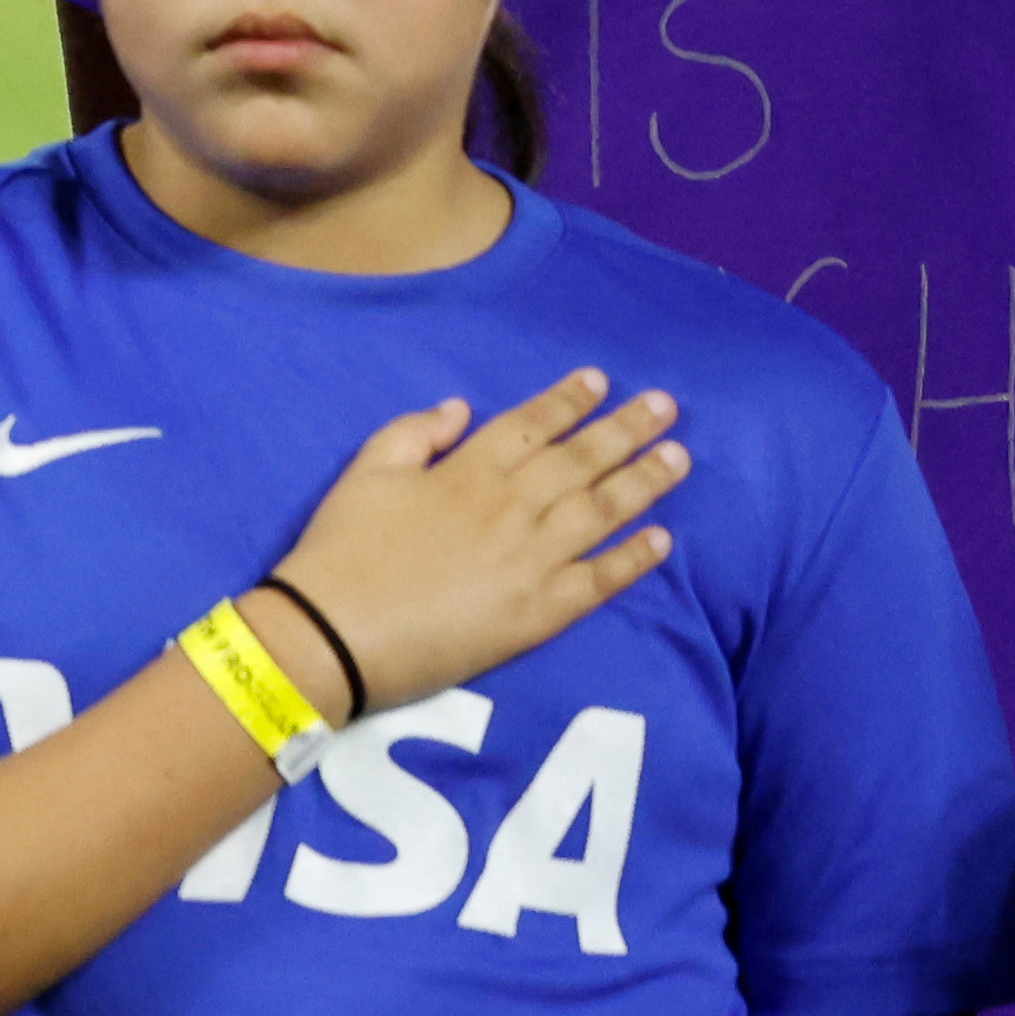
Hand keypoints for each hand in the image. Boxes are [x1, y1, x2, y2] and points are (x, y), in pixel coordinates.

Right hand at [262, 369, 688, 718]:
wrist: (335, 635)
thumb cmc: (341, 552)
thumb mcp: (363, 474)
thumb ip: (413, 433)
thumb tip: (461, 409)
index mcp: (467, 472)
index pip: (530, 425)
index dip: (567, 400)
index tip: (601, 380)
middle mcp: (511, 508)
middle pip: (581, 460)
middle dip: (626, 428)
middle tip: (665, 406)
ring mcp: (532, 560)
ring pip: (602, 511)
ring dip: (644, 481)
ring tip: (678, 457)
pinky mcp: (541, 612)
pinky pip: (599, 579)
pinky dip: (633, 559)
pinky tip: (662, 540)